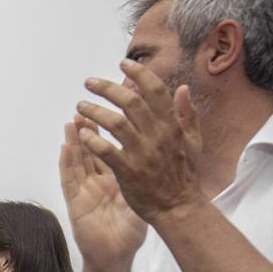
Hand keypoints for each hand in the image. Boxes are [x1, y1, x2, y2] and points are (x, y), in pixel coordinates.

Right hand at [60, 116, 146, 271]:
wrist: (115, 257)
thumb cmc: (130, 233)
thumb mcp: (145, 201)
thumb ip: (152, 175)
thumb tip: (166, 152)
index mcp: (116, 179)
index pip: (114, 148)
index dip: (113, 128)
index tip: (117, 109)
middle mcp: (99, 181)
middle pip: (93, 149)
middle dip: (90, 127)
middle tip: (89, 106)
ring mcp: (85, 191)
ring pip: (78, 159)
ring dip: (75, 139)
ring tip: (73, 119)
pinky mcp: (76, 202)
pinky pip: (70, 179)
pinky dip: (67, 162)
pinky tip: (65, 146)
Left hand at [74, 59, 203, 225]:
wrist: (179, 207)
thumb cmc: (185, 174)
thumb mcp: (193, 141)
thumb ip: (187, 113)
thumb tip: (181, 88)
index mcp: (172, 125)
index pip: (155, 90)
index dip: (138, 74)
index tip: (122, 64)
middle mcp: (158, 135)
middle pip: (130, 102)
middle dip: (107, 88)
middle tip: (89, 83)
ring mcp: (143, 153)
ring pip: (115, 123)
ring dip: (94, 111)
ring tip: (79, 106)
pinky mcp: (129, 171)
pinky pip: (107, 152)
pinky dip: (93, 141)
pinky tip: (82, 134)